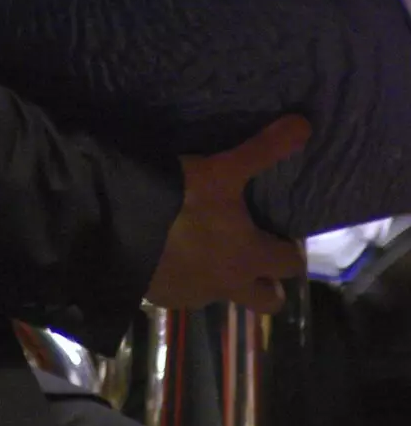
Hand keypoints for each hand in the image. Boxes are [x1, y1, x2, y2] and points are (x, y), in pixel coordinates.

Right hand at [147, 116, 311, 313]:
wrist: (119, 227)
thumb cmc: (181, 200)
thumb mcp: (223, 169)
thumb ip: (263, 150)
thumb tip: (305, 125)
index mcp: (249, 256)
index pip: (291, 264)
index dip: (291, 249)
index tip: (280, 232)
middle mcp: (229, 283)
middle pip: (268, 301)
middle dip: (269, 284)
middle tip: (255, 253)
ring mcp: (195, 295)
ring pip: (224, 295)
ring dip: (223, 278)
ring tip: (205, 246)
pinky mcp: (164, 296)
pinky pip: (184, 292)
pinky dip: (184, 276)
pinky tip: (169, 251)